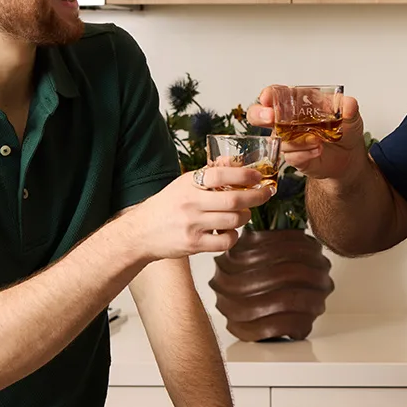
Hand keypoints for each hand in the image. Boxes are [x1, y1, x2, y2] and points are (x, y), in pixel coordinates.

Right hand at [120, 169, 274, 260]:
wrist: (140, 233)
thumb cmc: (166, 207)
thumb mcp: (183, 184)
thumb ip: (208, 174)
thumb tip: (235, 161)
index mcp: (188, 183)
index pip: (220, 174)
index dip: (244, 174)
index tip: (258, 176)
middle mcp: (190, 202)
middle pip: (234, 199)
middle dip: (256, 196)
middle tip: (266, 194)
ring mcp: (192, 224)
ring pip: (234, 220)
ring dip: (245, 217)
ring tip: (242, 214)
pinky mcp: (194, 244)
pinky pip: (225, 241)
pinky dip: (234, 236)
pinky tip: (229, 232)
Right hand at [247, 86, 366, 182]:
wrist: (349, 157)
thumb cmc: (344, 130)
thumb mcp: (351, 116)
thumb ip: (348, 107)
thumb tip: (347, 104)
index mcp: (297, 103)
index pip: (276, 94)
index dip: (269, 94)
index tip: (268, 97)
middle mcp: (287, 121)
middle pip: (260, 115)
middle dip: (260, 115)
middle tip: (270, 117)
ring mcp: (288, 139)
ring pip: (279, 139)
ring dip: (297, 140)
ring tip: (318, 139)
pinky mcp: (293, 157)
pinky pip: (291, 156)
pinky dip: (304, 153)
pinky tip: (317, 150)